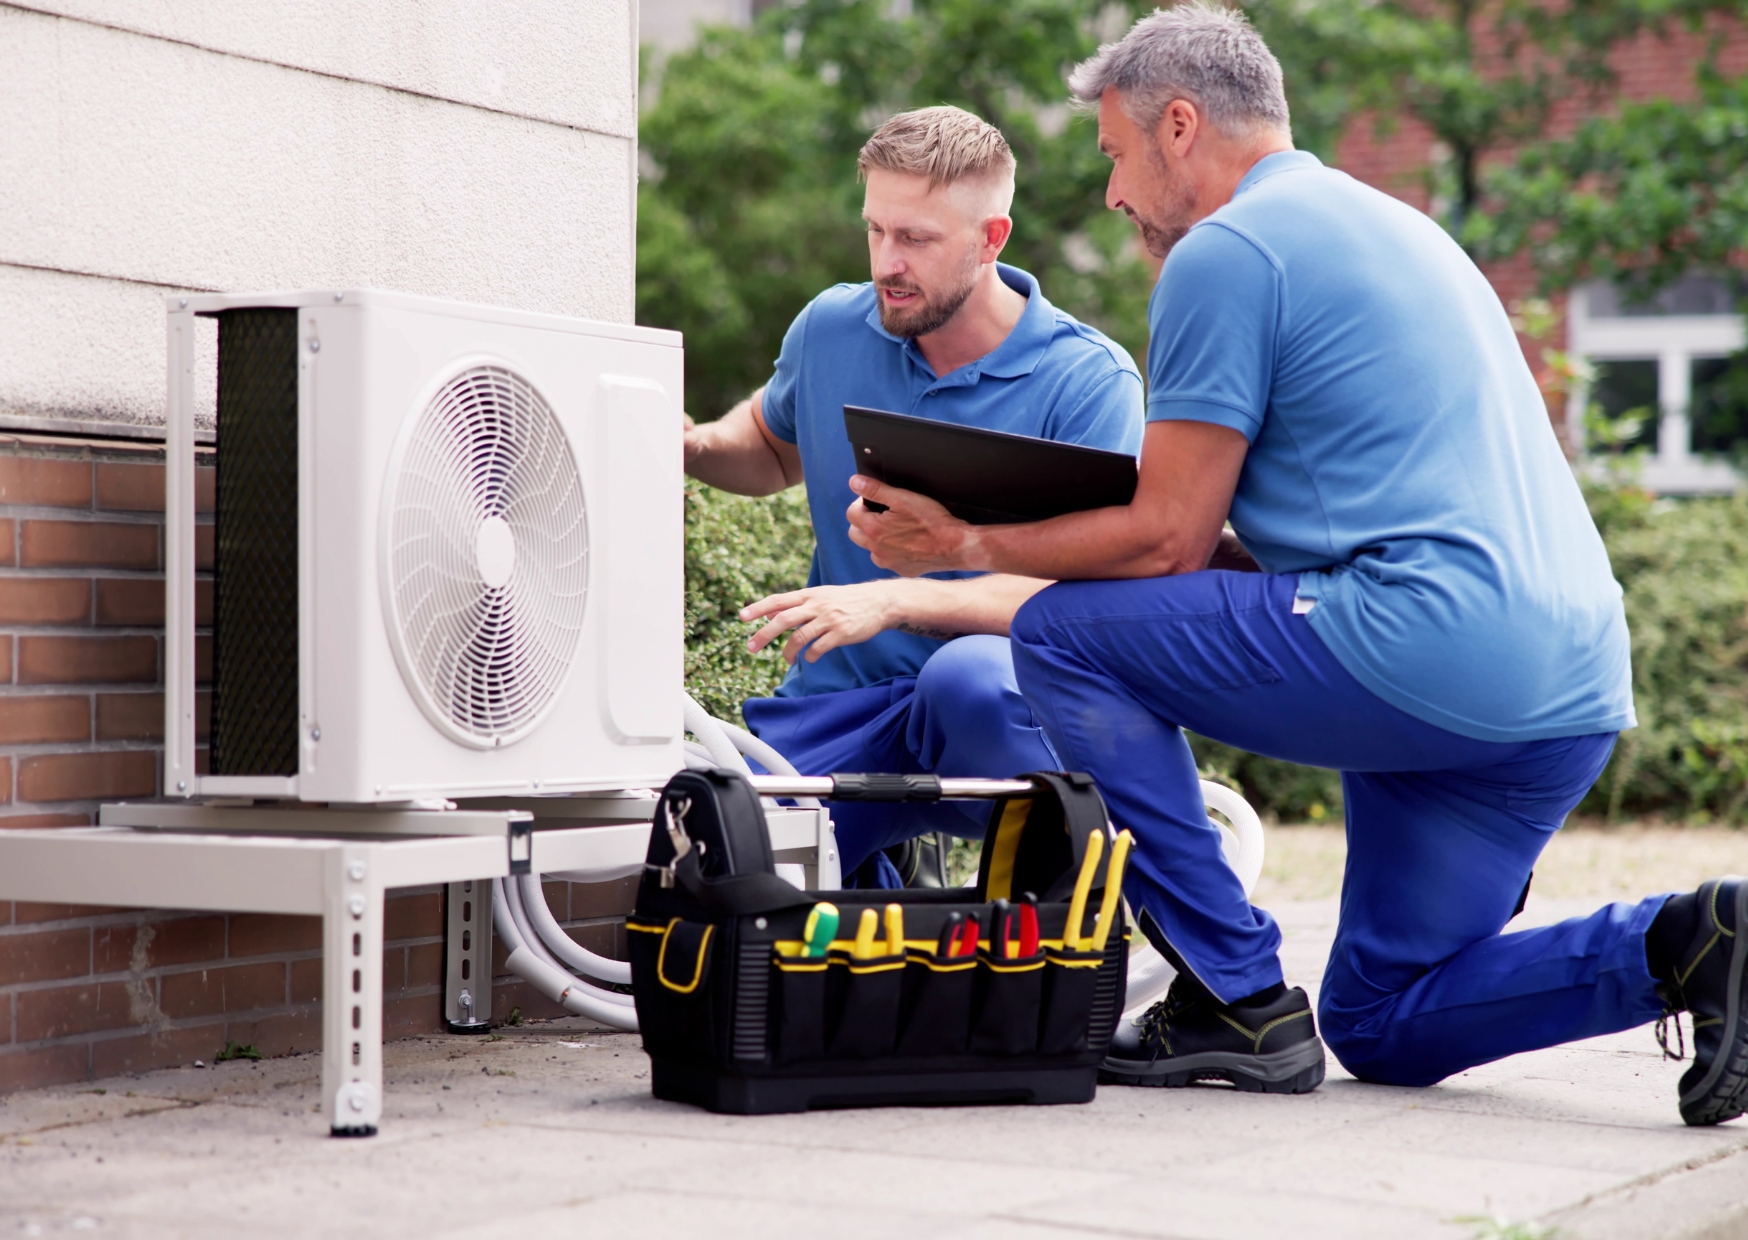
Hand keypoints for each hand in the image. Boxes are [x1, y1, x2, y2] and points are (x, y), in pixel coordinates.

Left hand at [740, 582, 898, 663]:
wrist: (880, 602)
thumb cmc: (847, 600)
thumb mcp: (821, 596)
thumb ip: (796, 605)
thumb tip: (769, 614)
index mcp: (809, 595)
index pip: (778, 600)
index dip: (759, 608)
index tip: (742, 616)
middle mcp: (816, 605)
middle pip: (783, 620)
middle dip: (764, 635)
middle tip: (750, 647)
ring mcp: (829, 620)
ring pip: (799, 637)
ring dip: (788, 652)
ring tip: (787, 660)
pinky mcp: (841, 634)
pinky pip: (818, 649)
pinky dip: (810, 656)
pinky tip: (810, 658)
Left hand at [844, 476, 980, 575]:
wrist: (955, 545)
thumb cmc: (932, 521)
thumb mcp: (903, 498)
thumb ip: (875, 489)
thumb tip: (854, 482)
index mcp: (874, 530)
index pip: (851, 513)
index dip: (861, 503)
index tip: (875, 501)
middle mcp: (877, 550)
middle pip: (855, 533)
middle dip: (864, 521)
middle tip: (883, 514)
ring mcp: (889, 563)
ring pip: (870, 549)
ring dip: (876, 538)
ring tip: (896, 528)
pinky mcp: (901, 570)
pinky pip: (888, 560)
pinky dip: (891, 551)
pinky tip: (907, 543)